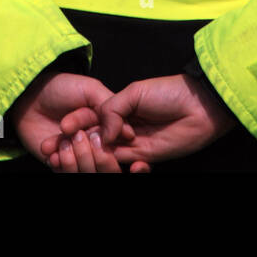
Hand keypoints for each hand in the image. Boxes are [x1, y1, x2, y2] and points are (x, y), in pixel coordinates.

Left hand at [10, 71, 127, 171]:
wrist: (30, 94)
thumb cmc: (61, 87)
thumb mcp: (90, 89)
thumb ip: (110, 108)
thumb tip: (129, 133)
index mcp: (106, 125)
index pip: (117, 143)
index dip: (109, 142)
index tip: (96, 133)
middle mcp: (94, 142)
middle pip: (102, 161)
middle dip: (89, 150)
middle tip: (75, 133)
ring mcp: (76, 153)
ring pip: (85, 169)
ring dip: (73, 157)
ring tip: (61, 140)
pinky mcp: (59, 161)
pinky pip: (65, 172)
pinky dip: (59, 163)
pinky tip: (50, 148)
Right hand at [56, 73, 237, 166]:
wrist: (199, 105)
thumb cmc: (168, 91)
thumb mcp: (134, 92)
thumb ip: (112, 110)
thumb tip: (100, 133)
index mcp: (118, 107)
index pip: (90, 118)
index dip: (75, 124)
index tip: (59, 128)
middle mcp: (122, 126)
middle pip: (94, 138)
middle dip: (76, 143)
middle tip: (57, 149)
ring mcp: (133, 142)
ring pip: (106, 152)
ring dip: (91, 156)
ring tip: (77, 157)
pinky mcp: (145, 156)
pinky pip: (125, 164)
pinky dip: (115, 164)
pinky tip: (110, 159)